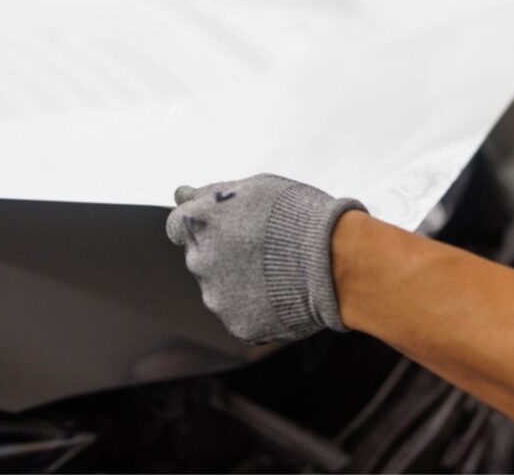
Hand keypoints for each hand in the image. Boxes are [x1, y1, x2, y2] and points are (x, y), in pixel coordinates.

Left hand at [165, 174, 364, 342]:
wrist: (335, 260)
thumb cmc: (299, 215)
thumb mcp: (255, 188)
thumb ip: (210, 194)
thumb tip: (181, 194)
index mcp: (198, 223)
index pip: (177, 226)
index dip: (204, 225)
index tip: (228, 227)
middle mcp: (199, 261)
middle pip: (200, 258)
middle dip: (223, 253)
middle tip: (264, 248)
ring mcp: (217, 297)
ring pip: (219, 289)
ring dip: (239, 282)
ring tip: (279, 272)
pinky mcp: (238, 325)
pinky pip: (241, 315)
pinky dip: (257, 307)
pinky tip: (283, 294)